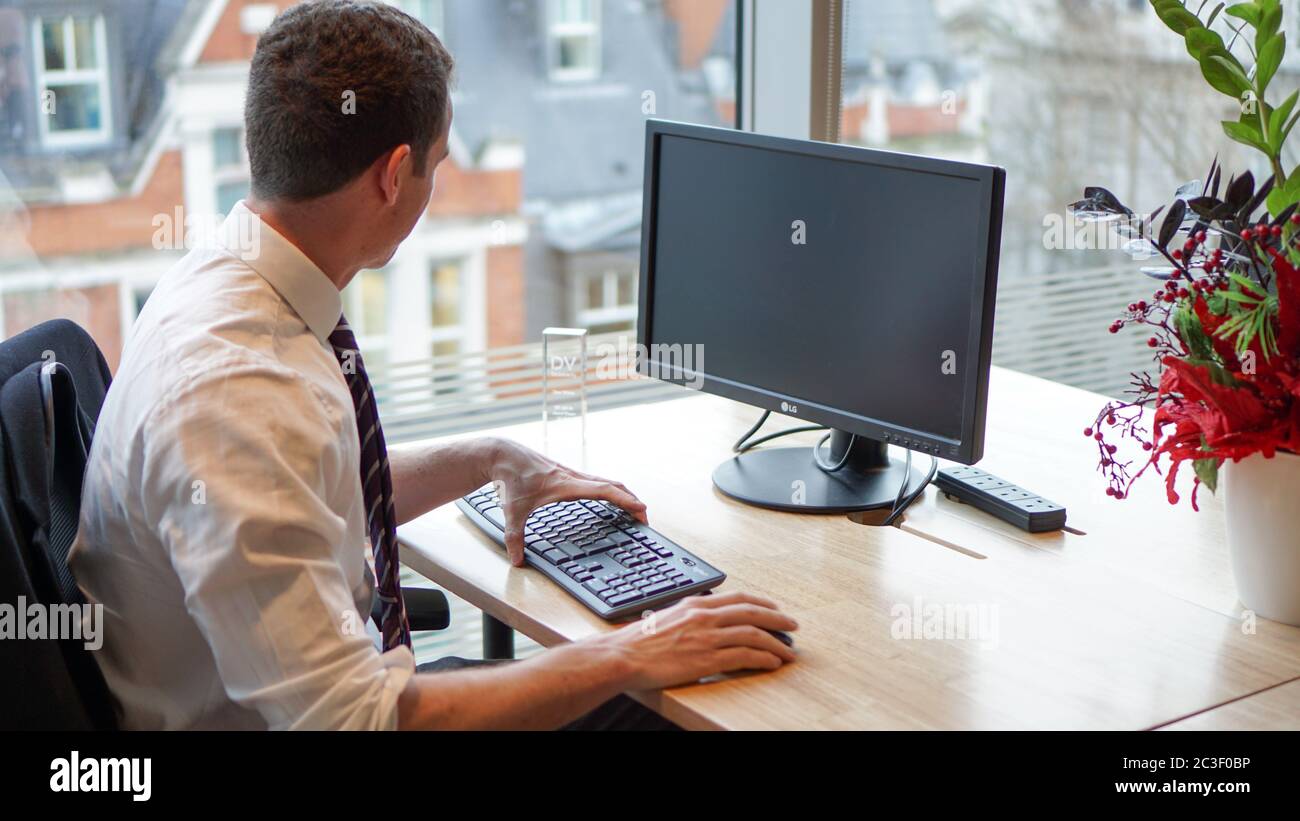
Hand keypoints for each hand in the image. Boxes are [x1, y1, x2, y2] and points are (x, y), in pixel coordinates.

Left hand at [488, 439, 647, 565]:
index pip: (604, 491)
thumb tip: (517, 562)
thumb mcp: (511, 511)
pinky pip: (597, 481)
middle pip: (612, 485)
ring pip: (606, 481)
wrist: (503, 454)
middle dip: (631, 500)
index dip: (624, 500)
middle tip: (644, 518)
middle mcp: (573, 478)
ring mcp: (572, 475)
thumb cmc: (510, 479)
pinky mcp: (568, 475)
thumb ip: (514, 537)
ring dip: (623, 494)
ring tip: (634, 510)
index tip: (641, 509)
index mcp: (566, 485)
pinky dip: (610, 490)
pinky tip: (610, 500)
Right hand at [592, 591, 797, 689]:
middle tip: (793, 626)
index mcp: (696, 604)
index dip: (762, 603)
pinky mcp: (707, 659)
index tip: (775, 609)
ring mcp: (707, 637)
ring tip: (788, 650)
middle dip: (778, 619)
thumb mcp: (667, 617)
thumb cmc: (639, 641)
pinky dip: (763, 659)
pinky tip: (772, 663)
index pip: (738, 598)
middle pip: (752, 613)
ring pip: (754, 635)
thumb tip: (704, 619)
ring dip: (776, 643)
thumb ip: (690, 615)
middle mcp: (705, 617)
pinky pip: (745, 656)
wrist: (624, 656)